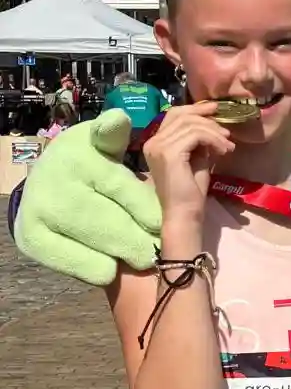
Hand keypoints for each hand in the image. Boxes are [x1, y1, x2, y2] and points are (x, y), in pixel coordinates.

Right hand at [13, 111, 163, 284]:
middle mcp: (56, 183)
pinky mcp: (31, 237)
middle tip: (160, 250)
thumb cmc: (89, 160)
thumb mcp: (102, 140)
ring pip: (89, 240)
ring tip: (146, 261)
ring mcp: (40, 212)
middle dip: (136, 237)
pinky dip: (92, 267)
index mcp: (79, 156)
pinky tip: (111, 269)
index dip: (142, 206)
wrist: (47, 178)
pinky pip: (67, 260)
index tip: (161, 223)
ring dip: (119, 254)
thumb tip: (119, 119)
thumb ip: (115, 133)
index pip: (117, 185)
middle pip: (105, 219)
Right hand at [143, 103, 233, 223]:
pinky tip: (223, 151)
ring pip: (191, 124)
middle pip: (182, 115)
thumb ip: (198, 140)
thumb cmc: (190, 190)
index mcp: (155, 142)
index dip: (196, 109)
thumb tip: (212, 126)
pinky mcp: (169, 153)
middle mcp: (152, 141)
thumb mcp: (196, 158)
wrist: (184, 212)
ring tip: (227, 146)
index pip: (174, 114)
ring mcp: (158, 146)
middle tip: (226, 133)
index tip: (216, 110)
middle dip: (207, 119)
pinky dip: (213, 140)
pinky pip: (196, 135)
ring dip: (214, 133)